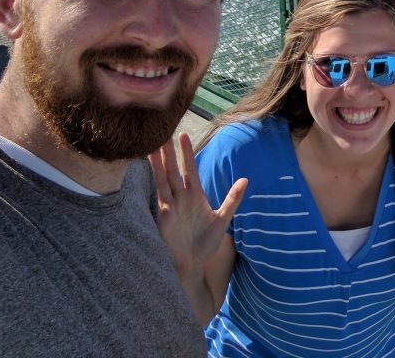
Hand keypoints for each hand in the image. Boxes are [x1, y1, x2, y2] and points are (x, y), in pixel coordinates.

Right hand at [149, 133, 246, 277]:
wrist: (193, 264)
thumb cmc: (206, 244)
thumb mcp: (223, 219)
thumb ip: (232, 199)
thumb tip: (245, 180)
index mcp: (194, 196)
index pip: (188, 169)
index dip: (185, 152)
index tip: (182, 134)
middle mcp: (180, 198)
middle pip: (172, 170)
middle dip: (168, 151)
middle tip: (162, 130)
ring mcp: (170, 206)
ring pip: (163, 179)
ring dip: (158, 163)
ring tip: (152, 145)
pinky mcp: (163, 217)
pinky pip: (158, 196)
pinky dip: (154, 184)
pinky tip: (148, 172)